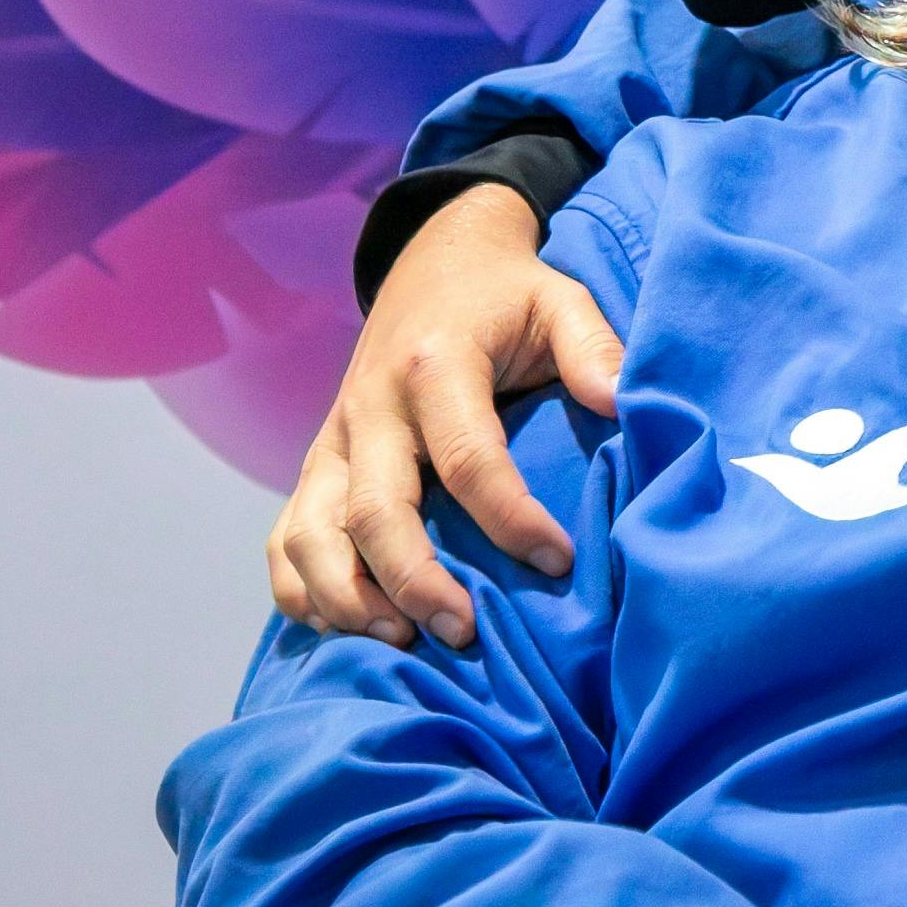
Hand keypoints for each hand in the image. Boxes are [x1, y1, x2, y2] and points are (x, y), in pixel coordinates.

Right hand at [265, 182, 625, 649]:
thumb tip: (622, 402)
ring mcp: (332, 440)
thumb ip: (593, 347)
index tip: (559, 561)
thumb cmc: (507, 296)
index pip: (468, 458)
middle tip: (465, 632)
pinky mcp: (315, 465)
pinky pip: (284, 539)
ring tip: (404, 642)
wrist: (434, 264)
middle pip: (374, 511)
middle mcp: (370, 407)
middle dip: (415, 581)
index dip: (511, 518)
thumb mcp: (560, 298)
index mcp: (434, 365)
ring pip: (310, 534)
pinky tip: (352, 626)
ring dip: (348, 598)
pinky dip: (303, 590)